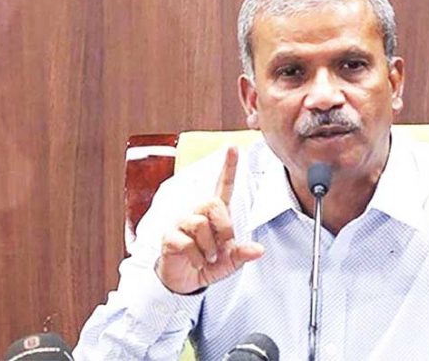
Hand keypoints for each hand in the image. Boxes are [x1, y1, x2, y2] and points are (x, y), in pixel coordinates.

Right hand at [156, 146, 264, 293]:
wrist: (185, 282)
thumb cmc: (208, 265)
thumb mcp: (231, 261)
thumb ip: (243, 253)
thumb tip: (259, 250)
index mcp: (215, 214)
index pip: (223, 185)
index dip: (229, 167)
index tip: (233, 148)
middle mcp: (197, 212)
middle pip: (212, 203)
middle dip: (223, 227)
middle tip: (223, 247)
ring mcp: (181, 222)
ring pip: (199, 223)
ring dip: (209, 247)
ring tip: (209, 258)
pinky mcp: (169, 236)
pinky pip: (186, 242)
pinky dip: (197, 257)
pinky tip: (197, 262)